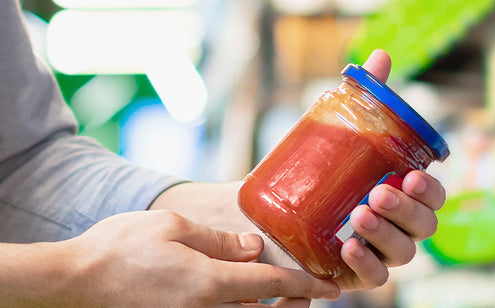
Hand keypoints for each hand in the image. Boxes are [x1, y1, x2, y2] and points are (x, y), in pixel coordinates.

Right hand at [52, 210, 338, 306]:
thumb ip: (220, 241)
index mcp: (211, 284)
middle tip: (310, 289)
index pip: (275, 285)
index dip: (308, 285)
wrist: (73, 281)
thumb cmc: (119, 247)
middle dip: (295, 304)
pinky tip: (245, 296)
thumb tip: (253, 248)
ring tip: (283, 294)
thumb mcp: (174, 228)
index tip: (332, 287)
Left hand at [150, 49, 447, 290]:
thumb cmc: (313, 174)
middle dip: (406, 209)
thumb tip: (380, 58)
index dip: (431, 189)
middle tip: (378, 193)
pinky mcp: (355, 275)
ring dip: (387, 235)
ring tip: (359, 216)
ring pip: (405, 253)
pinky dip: (366, 265)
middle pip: (424, 225)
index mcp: (403, 194)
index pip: (433, 195)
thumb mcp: (335, 135)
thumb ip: (364, 102)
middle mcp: (398, 225)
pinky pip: (376, 278)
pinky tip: (350, 248)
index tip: (415, 175)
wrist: (264, 213)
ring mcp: (380, 253)